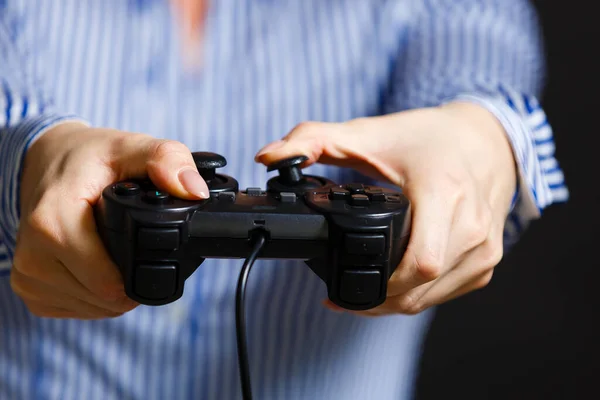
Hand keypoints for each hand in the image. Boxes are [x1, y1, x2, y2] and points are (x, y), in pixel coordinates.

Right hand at [11, 122, 208, 318]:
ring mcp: (27, 275)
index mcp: (52, 222)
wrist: (47, 160)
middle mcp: (33, 254)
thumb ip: (168, 160)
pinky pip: (78, 309)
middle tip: (135, 246)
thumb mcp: (131, 147)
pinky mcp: (29, 289)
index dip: (140, 275)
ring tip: (114, 251)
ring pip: (94, 308)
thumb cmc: (90, 157)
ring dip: (114, 290)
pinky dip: (96, 295)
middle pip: (105, 299)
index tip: (151, 253)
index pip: (107, 283)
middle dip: (132, 281)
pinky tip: (97, 264)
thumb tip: (195, 190)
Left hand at [255, 102, 516, 315]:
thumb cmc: (427, 137)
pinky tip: (396, 284)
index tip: (338, 290)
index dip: (376, 286)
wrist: (484, 139)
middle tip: (342, 292)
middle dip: (375, 298)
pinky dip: (418, 296)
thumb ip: (313, 139)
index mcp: (444, 193)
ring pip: (431, 299)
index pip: (419, 263)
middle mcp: (472, 225)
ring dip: (394, 302)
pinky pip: (446, 294)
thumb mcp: (369, 132)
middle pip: (419, 290)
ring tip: (365, 288)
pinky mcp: (488, 260)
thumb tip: (267, 155)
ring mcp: (485, 247)